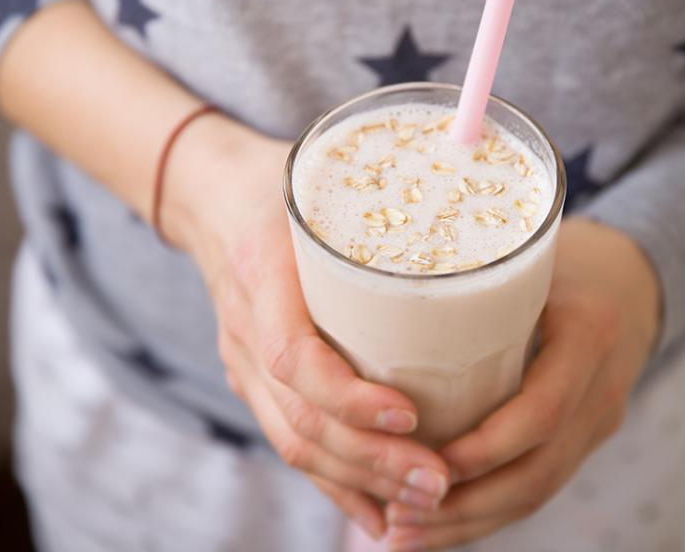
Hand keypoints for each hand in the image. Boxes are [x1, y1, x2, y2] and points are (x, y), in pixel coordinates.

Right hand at [161, 114, 450, 539]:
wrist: (213, 196)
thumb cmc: (284, 181)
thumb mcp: (323, 172)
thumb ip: (383, 186)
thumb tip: (471, 180)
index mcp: (263, 272)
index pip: (292, 356)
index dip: (349, 395)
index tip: (411, 412)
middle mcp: (245, 329)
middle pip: (300, 419)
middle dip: (372, 460)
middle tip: (440, 481)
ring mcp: (244, 365)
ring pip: (295, 443)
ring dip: (361, 480)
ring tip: (425, 502)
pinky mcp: (255, 383)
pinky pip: (291, 443)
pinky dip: (335, 483)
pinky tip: (377, 513)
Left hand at [382, 217, 660, 549]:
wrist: (626, 274)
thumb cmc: (555, 254)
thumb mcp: (522, 257)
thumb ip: (471, 283)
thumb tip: (370, 299)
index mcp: (588, 333)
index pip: (543, 411)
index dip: (484, 448)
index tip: (427, 461)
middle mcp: (602, 387)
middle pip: (539, 472)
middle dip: (466, 506)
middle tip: (399, 520)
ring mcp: (598, 420)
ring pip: (538, 492)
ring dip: (469, 522)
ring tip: (405, 535)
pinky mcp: (584, 439)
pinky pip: (538, 485)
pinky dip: (487, 510)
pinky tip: (439, 524)